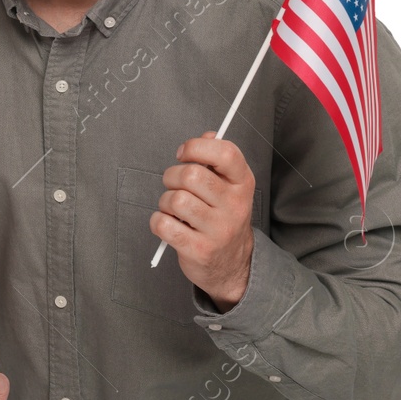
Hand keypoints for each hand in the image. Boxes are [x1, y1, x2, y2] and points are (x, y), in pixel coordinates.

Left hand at [150, 132, 254, 309]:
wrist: (233, 265)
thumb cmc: (222, 218)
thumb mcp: (228, 187)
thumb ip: (216, 160)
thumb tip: (208, 134)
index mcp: (242, 184)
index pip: (226, 153)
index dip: (197, 146)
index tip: (183, 153)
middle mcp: (234, 205)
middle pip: (191, 175)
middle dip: (171, 176)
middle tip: (173, 186)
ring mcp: (218, 230)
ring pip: (175, 200)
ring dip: (165, 202)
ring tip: (173, 210)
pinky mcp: (199, 249)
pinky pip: (164, 225)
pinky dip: (158, 221)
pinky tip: (168, 224)